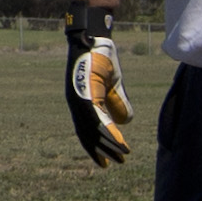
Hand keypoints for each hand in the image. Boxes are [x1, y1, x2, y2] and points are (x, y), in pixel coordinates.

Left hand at [64, 5, 133, 165]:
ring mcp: (79, 98)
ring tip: (121, 154)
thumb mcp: (113, 83)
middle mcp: (76, 103)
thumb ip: (117, 102)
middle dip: (102, 149)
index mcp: (81, 101)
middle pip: (88, 133)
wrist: (95, 37)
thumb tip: (125, 121)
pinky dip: (109, 130)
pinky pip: (97, 117)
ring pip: (93, 129)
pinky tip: (119, 140)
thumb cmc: (102, 57)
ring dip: (108, 143)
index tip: (105, 160)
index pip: (87, 129)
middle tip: (114, 163)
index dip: (96, 145)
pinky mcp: (86, 92)